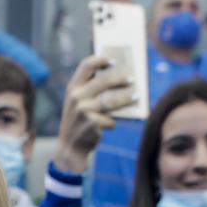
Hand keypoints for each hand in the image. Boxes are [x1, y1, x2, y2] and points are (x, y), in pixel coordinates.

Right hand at [53, 56, 135, 172]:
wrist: (70, 146)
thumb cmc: (78, 120)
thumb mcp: (77, 102)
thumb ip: (90, 90)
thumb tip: (119, 79)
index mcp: (72, 87)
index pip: (86, 65)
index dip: (101, 60)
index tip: (114, 61)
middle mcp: (76, 96)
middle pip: (103, 80)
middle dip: (120, 79)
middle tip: (131, 79)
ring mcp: (83, 110)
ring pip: (111, 100)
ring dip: (126, 99)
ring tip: (136, 97)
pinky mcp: (91, 123)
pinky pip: (110, 119)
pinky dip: (111, 123)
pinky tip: (109, 125)